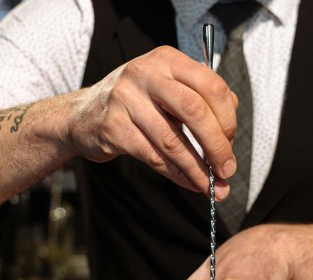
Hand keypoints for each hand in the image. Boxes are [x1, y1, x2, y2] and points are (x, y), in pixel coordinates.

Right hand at [69, 46, 236, 199]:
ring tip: (211, 186)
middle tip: (227, 170)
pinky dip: (176, 174)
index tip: (231, 142)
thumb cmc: (134, 105)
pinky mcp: (113, 127)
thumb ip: (200, 101)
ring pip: (173, 140)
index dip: (227, 119)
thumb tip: (229, 136)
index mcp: (167, 60)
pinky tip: (189, 182)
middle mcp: (146, 73)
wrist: (82, 116)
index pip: (212, 86)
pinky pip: (153, 156)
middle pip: (195, 111)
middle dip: (217, 146)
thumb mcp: (166, 90)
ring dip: (197, 169)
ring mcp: (126, 99)